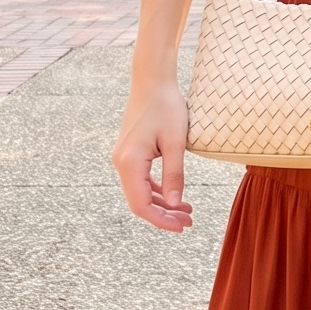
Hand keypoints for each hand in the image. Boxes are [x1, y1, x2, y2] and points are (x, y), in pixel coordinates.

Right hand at [112, 78, 191, 233]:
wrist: (152, 81)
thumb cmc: (166, 107)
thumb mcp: (176, 142)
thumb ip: (175, 175)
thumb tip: (177, 204)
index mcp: (130, 162)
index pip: (141, 204)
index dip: (161, 220)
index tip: (181, 228)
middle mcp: (121, 162)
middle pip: (139, 202)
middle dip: (164, 215)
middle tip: (189, 222)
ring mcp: (123, 158)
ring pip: (140, 192)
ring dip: (162, 204)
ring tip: (187, 212)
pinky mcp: (130, 154)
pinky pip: (141, 180)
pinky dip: (157, 191)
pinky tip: (176, 196)